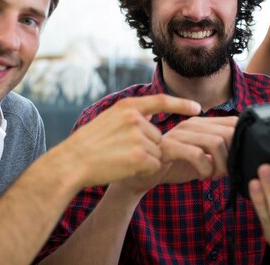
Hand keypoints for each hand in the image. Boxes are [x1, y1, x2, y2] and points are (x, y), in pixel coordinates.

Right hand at [60, 94, 200, 187]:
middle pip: (158, 136)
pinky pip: (155, 165)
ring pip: (157, 152)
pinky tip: (125, 168)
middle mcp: (135, 118)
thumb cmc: (88, 144)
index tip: (197, 107)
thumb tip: (154, 112)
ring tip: (120, 159)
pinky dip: (144, 170)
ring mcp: (138, 136)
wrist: (72, 163)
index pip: (161, 100)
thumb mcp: (109, 119)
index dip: (181, 104)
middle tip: (122, 153)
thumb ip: (132, 116)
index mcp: (127, 107)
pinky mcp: (140, 156)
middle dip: (147, 147)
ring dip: (145, 160)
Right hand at [117, 116, 237, 193]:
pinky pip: (197, 154)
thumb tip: (241, 155)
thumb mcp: (199, 157)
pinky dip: (206, 168)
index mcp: (198, 123)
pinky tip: (203, 176)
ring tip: (214, 175)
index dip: (242, 140)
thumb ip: (217, 152)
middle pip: (227, 132)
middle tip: (225, 172)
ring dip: (221, 165)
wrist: (140, 175)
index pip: (232, 122)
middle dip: (232, 156)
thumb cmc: (171, 165)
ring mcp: (178, 134)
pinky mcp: (168, 148)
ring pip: (215, 142)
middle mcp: (189, 124)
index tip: (237, 158)